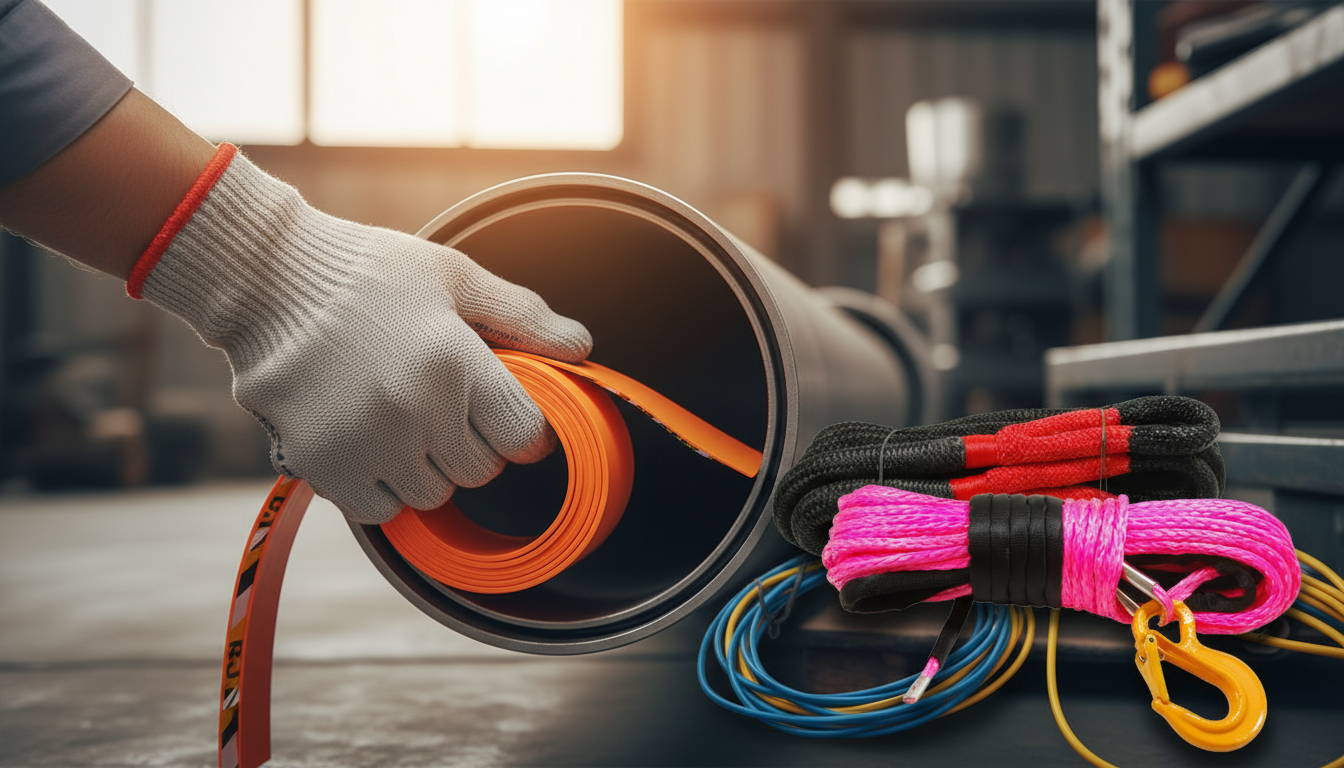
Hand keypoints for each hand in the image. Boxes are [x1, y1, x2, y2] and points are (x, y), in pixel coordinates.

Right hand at [134, 146, 589, 522]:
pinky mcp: (323, 464)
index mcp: (455, 360)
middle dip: (471, 445)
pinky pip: (378, 511)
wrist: (269, 279)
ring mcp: (366, 441)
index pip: (524, 437)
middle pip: (479, 471)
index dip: (521, 431)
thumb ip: (522, 315)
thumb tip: (583, 347)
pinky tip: (370, 445)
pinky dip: (380, 490)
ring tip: (402, 421)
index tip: (504, 418)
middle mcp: (415, 408)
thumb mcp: (454, 276)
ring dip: (426, 469)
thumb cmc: (369, 272)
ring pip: (431, 495)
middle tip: (443, 408)